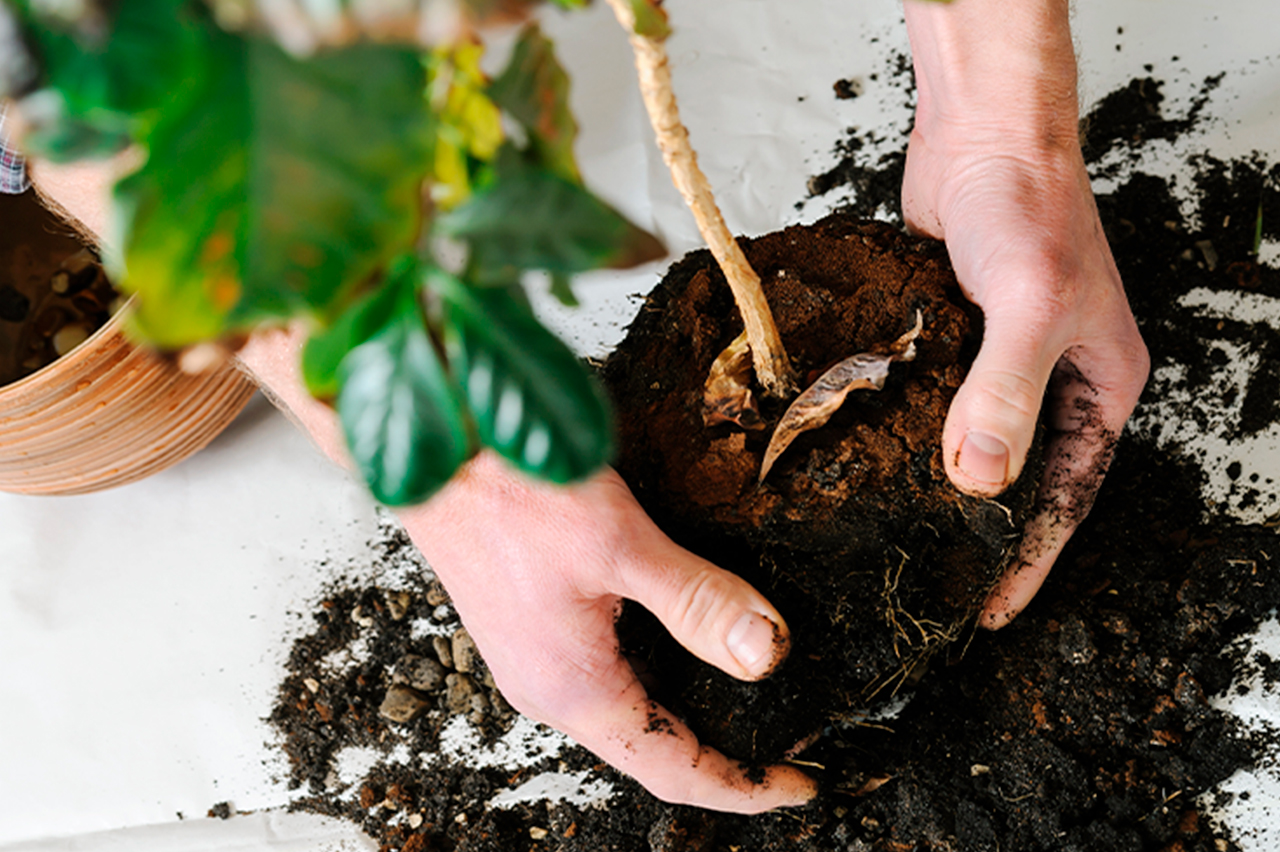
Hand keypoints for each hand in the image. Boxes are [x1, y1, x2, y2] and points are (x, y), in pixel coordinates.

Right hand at [396, 453, 816, 811]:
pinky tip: (678, 649)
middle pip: (650, 750)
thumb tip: (764, 655)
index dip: (742, 788)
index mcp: (573, 689)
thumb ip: (698, 602)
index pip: (674, 770)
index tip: (798, 786)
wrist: (431, 445)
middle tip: (785, 750)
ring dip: (685, 717)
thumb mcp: (622, 545)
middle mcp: (548, 688)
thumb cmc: (510, 490)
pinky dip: (653, 679)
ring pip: (627, 712)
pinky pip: (603, 676)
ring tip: (744, 708)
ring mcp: (534, 660)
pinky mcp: (530, 626)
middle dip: (720, 757)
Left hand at [902, 0, 1149, 627]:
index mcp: (1098, 386)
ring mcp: (994, 362)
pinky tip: (867, 465)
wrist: (980, 136)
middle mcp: (1049, 380)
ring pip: (969, 445)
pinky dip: (903, 436)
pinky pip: (929, 405)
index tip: (990, 610)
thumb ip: (1004, 391)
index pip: (1067, 495)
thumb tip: (978, 480)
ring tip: (895, 540)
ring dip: (937, 489)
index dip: (1031, 558)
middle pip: (1020, 480)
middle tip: (935, 587)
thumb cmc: (1028, 206)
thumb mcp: (1030, 304)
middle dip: (983, 535)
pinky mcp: (947, 343)